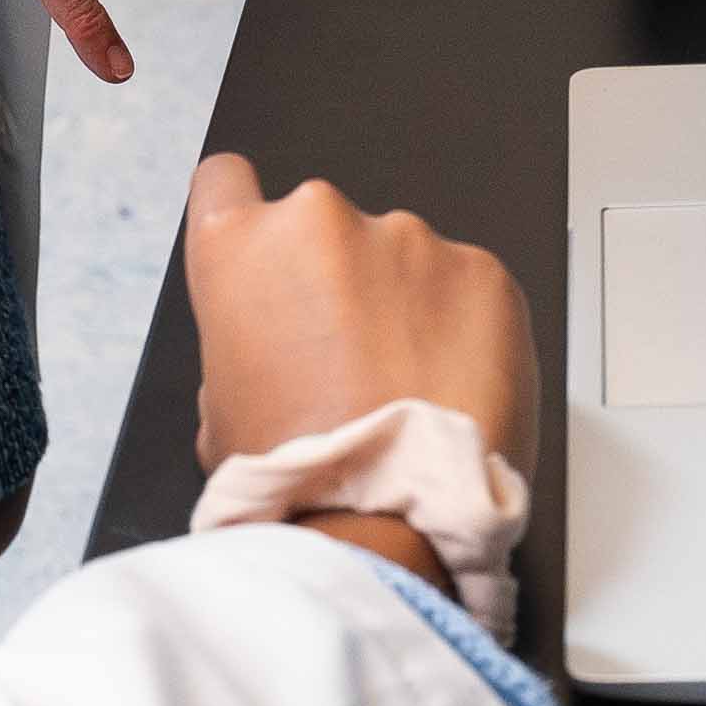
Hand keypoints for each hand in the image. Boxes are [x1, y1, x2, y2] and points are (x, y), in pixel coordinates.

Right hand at [185, 152, 538, 518]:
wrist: (387, 524)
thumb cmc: (297, 481)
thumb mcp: (222, 413)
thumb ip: (244, 345)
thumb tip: (275, 348)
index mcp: (240, 248)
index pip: (224, 181)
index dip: (245, 220)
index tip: (271, 259)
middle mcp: (322, 221)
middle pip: (325, 230)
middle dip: (339, 282)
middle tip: (351, 362)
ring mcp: (409, 238)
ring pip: (403, 259)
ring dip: (405, 307)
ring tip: (410, 390)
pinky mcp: (483, 269)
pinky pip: (466, 288)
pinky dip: (463, 330)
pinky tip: (452, 390)